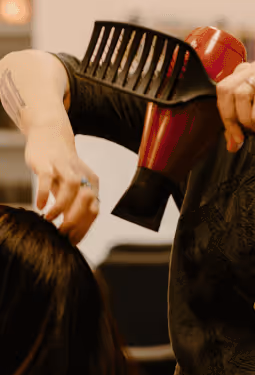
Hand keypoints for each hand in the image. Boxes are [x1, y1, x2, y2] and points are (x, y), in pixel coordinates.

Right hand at [25, 122, 100, 245]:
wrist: (50, 134)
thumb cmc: (61, 165)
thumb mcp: (71, 186)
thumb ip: (73, 205)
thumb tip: (73, 232)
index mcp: (91, 182)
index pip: (94, 210)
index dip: (83, 228)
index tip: (71, 240)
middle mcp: (81, 174)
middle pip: (87, 200)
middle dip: (75, 221)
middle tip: (61, 233)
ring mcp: (64, 167)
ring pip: (71, 187)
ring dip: (61, 207)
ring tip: (49, 219)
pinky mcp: (48, 162)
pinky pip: (48, 179)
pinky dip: (44, 194)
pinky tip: (40, 206)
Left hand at [216, 62, 254, 152]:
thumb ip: (240, 127)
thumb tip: (231, 146)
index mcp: (245, 72)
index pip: (223, 89)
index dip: (225, 115)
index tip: (234, 136)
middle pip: (228, 90)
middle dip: (231, 118)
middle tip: (242, 136)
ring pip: (242, 94)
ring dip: (246, 118)